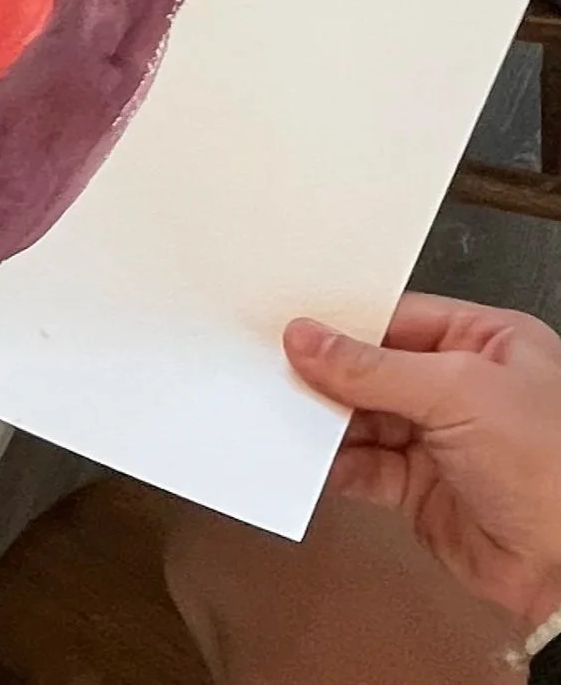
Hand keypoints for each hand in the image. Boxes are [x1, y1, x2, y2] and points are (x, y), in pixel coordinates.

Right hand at [285, 295, 560, 632]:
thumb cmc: (551, 468)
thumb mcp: (457, 393)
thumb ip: (374, 368)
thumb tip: (308, 340)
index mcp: (488, 342)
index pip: (398, 319)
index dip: (345, 324)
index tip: (293, 326)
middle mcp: (465, 387)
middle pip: (376, 368)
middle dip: (329, 374)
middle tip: (276, 368)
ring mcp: (443, 440)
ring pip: (366, 418)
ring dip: (327, 420)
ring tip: (283, 411)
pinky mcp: (424, 491)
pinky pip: (367, 467)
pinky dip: (336, 464)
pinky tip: (310, 457)